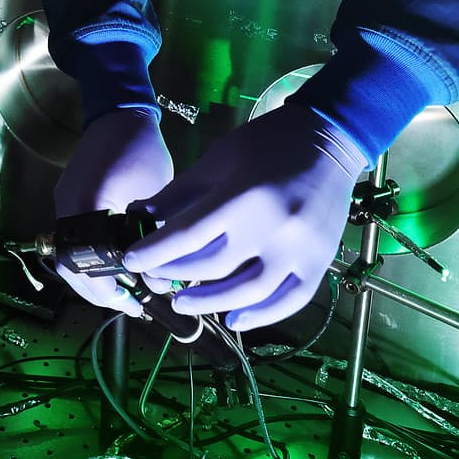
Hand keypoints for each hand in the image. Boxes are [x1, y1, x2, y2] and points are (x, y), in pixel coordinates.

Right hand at [52, 107, 173, 317]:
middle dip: (97, 291)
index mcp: (90, 206)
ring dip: (91, 277)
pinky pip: (71, 239)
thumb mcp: (157, 195)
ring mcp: (63, 203)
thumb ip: (153, 234)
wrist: (117, 113)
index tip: (133, 303)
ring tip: (120, 291)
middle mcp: (68, 207)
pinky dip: (88, 259)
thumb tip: (162, 277)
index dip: (107, 289)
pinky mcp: (66, 199)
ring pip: (67, 255)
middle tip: (128, 304)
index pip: (89, 262)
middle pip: (70, 266)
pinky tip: (112, 266)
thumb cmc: (140, 149)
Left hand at [123, 104, 366, 330]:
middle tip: (155, 279)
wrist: (326, 140)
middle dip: (176, 275)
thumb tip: (139, 216)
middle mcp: (272, 228)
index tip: (132, 261)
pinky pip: (289, 301)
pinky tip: (235, 319)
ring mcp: (299, 250)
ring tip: (182, 302)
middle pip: (213, 267)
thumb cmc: (263, 146)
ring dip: (209, 303)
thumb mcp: (215, 161)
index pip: (187, 236)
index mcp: (242, 197)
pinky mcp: (319, 262)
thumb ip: (178, 193)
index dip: (155, 252)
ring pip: (247, 293)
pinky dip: (262, 316)